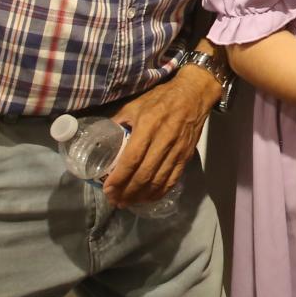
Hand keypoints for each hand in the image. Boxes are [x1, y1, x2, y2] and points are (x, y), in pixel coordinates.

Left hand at [103, 66, 215, 206]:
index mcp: (148, 125)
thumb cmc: (161, 97)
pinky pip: (172, 179)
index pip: (132, 159)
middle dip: (127, 192)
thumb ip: (119, 121)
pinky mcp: (186, 155)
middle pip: (144, 174)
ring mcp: (177, 149)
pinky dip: (159, 192)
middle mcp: (164, 139)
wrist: (194, 93)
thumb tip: (101, 137)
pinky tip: (148, 198)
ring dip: (141, 196)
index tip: (107, 189)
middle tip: (115, 200)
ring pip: (158, 180)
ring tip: (128, 202)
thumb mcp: (135, 104)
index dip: (119, 178)